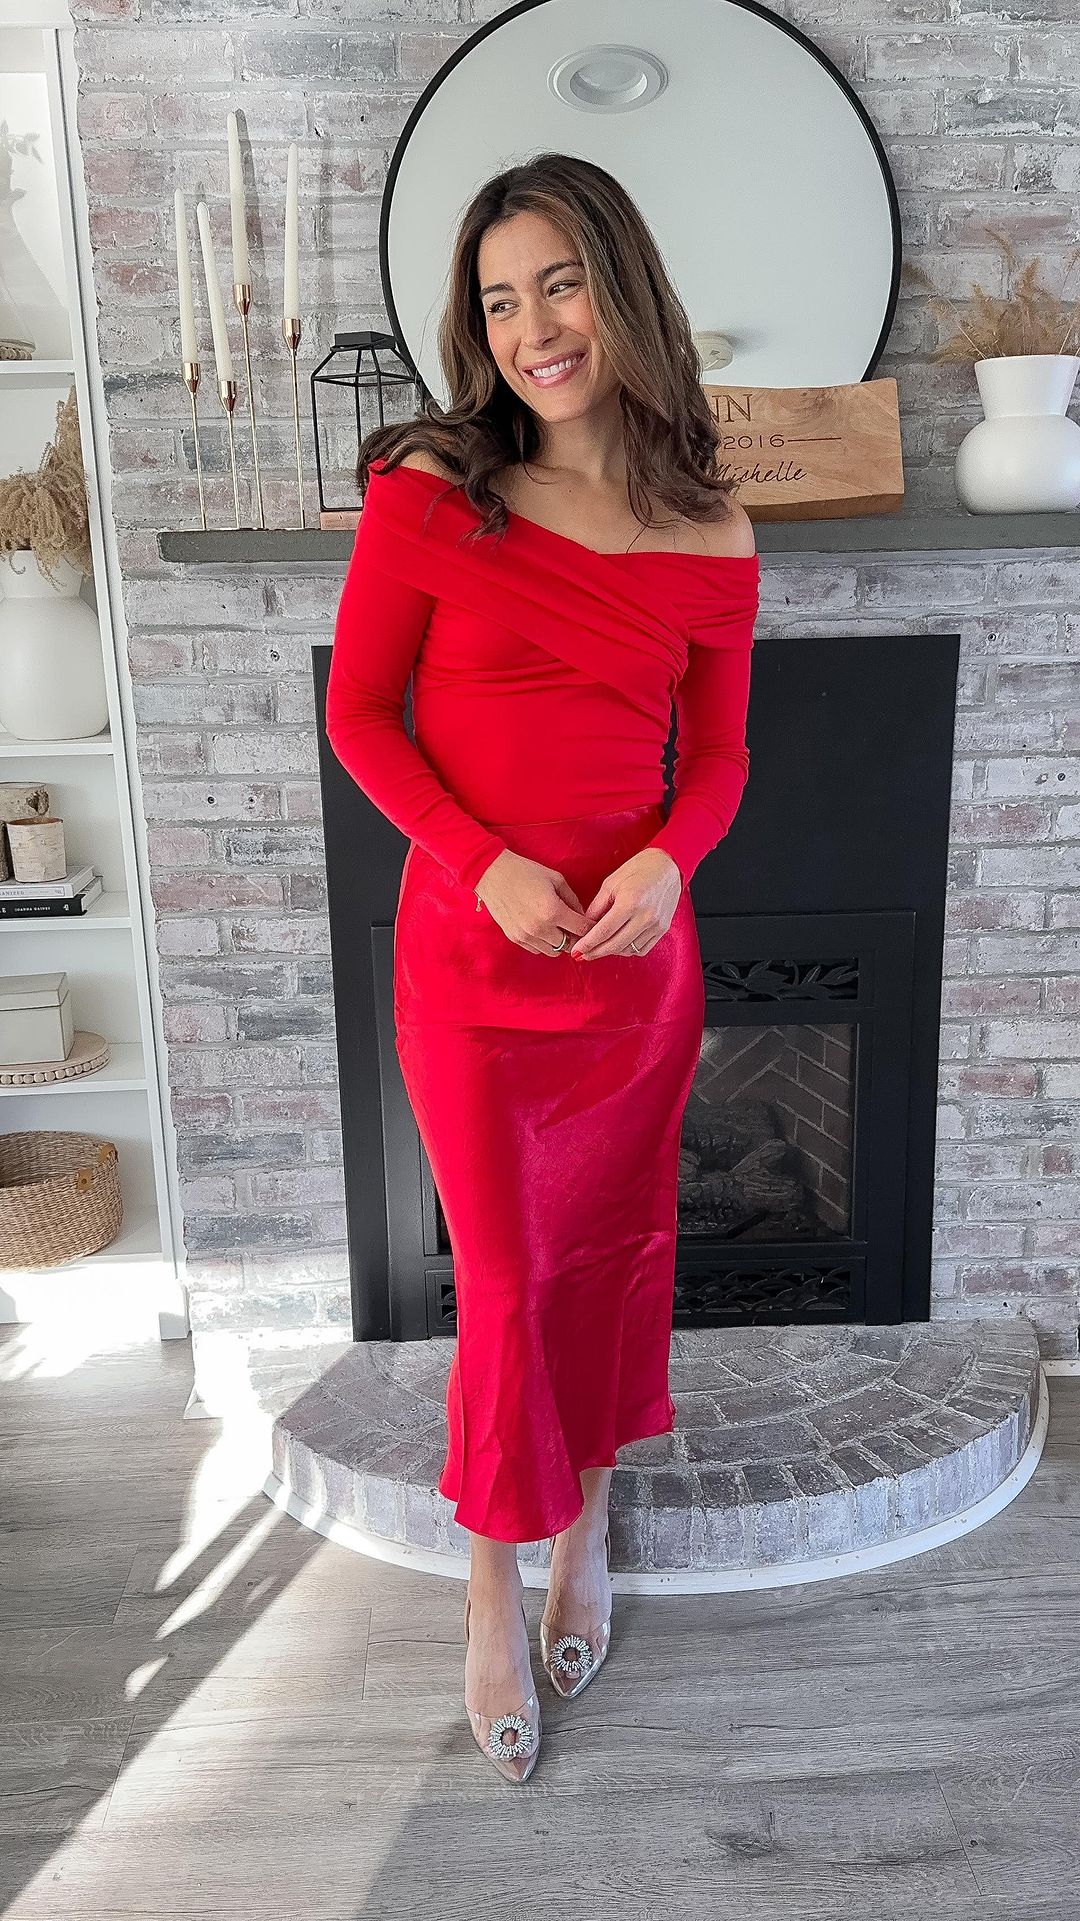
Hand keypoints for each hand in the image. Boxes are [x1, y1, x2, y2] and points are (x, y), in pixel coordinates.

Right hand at [474, 849, 590, 954]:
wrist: (492, 874)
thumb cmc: (525, 872)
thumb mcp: (556, 879)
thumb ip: (573, 899)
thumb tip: (582, 915)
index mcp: (553, 911)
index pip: (582, 930)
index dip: (591, 928)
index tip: (592, 925)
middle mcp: (540, 928)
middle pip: (569, 945)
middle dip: (575, 937)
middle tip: (574, 927)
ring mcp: (526, 936)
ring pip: (554, 951)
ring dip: (560, 942)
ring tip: (558, 928)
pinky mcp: (515, 938)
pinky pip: (537, 950)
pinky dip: (544, 943)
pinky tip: (543, 929)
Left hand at [570, 847, 682, 958]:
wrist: (668, 866)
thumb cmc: (638, 869)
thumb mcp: (611, 883)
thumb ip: (597, 907)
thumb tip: (584, 927)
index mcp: (630, 902)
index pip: (604, 931)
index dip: (588, 944)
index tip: (576, 951)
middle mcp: (645, 916)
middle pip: (615, 945)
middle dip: (596, 952)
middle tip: (583, 955)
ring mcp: (656, 925)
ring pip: (628, 950)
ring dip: (611, 951)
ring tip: (599, 947)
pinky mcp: (663, 929)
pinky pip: (642, 949)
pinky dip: (628, 950)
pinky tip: (618, 944)